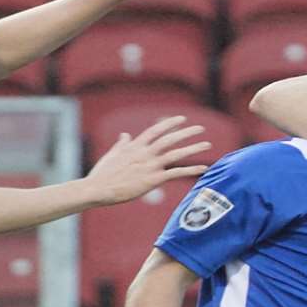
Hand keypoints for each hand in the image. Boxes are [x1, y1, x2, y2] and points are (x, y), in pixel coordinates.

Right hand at [87, 115, 210, 204]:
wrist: (98, 188)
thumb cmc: (102, 174)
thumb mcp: (112, 154)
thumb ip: (122, 144)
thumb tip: (125, 135)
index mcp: (135, 146)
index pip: (156, 130)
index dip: (170, 123)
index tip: (182, 119)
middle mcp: (145, 153)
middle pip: (170, 139)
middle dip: (187, 132)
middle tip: (201, 128)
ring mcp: (150, 165)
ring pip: (176, 153)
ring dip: (194, 148)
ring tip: (208, 145)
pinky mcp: (153, 179)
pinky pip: (176, 173)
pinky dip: (191, 169)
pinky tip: (203, 168)